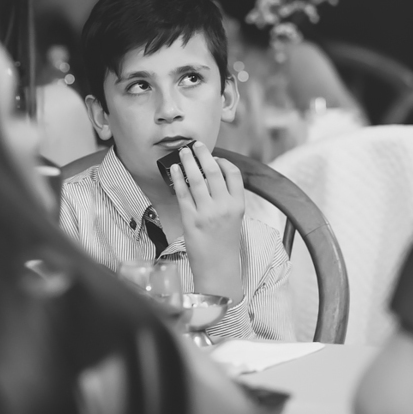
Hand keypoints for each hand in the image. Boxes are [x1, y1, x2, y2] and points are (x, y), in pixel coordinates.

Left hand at [171, 141, 244, 302]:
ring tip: (183, 151)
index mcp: (238, 205)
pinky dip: (178, 178)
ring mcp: (207, 213)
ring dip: (188, 161)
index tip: (215, 157)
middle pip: (213, 171)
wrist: (218, 269)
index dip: (223, 161)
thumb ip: (227, 199)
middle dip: (203, 154)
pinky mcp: (191, 219)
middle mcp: (224, 206)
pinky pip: (183, 193)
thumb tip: (211, 177)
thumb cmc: (225, 245)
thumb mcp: (234, 219)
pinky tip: (174, 170)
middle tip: (195, 144)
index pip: (233, 174)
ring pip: (196, 178)